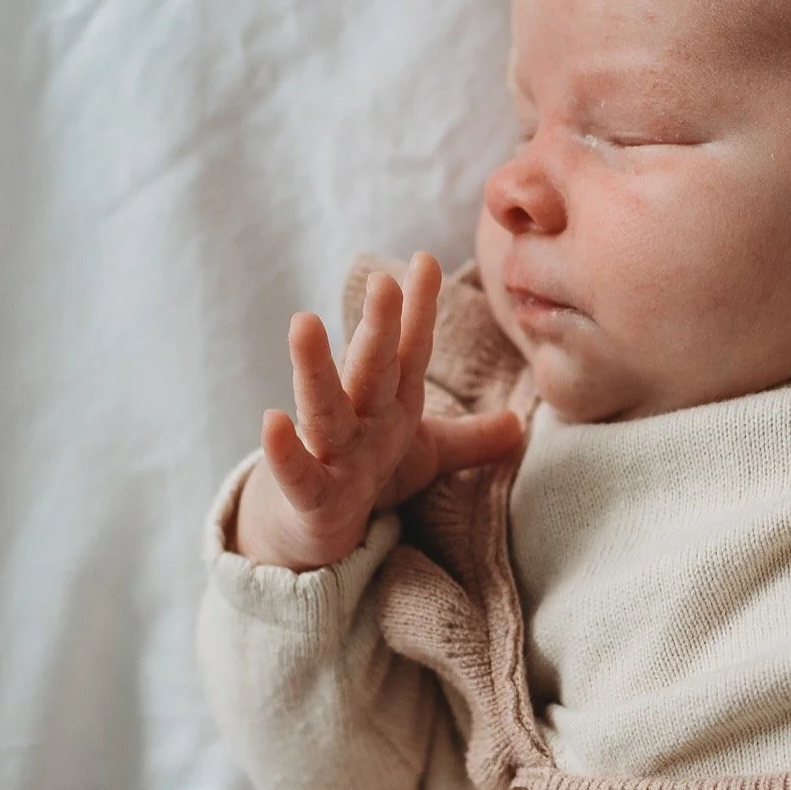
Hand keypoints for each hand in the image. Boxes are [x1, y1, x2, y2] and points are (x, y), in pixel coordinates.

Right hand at [234, 253, 524, 570]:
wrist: (307, 530)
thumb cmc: (362, 478)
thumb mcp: (424, 456)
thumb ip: (469, 440)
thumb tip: (519, 425)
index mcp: (390, 404)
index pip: (410, 351)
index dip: (420, 310)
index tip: (426, 259)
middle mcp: (359, 419)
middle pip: (370, 368)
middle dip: (379, 327)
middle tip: (383, 280)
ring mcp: (332, 454)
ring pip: (324, 409)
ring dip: (314, 368)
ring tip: (303, 321)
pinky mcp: (310, 497)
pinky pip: (299, 474)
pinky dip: (285, 451)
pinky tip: (272, 420)